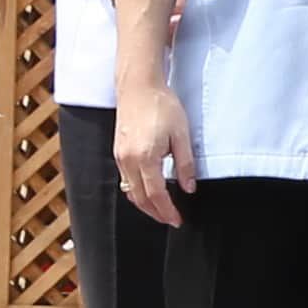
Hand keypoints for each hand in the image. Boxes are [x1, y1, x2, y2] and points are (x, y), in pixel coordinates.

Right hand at [114, 79, 195, 223]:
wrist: (138, 86)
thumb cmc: (162, 106)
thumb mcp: (182, 134)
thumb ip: (185, 164)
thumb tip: (189, 188)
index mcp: (146, 158)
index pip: (156, 195)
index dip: (167, 211)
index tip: (177, 220)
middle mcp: (128, 161)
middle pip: (140, 198)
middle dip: (155, 213)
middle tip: (170, 220)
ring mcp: (120, 157)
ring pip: (130, 191)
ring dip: (145, 205)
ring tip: (161, 210)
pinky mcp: (118, 151)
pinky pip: (125, 180)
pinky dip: (136, 191)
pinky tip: (147, 191)